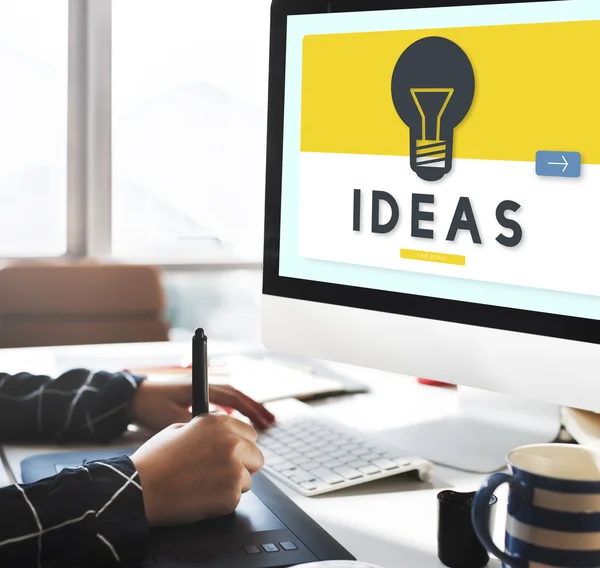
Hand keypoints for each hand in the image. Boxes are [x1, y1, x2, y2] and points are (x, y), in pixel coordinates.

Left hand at [128, 376, 274, 431]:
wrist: (130, 399)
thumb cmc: (149, 406)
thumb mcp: (172, 419)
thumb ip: (195, 427)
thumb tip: (218, 440)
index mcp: (200, 390)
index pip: (233, 397)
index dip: (251, 408)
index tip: (264, 420)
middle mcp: (203, 390)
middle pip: (237, 397)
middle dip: (255, 409)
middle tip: (271, 422)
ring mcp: (199, 396)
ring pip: (230, 402)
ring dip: (246, 412)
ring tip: (262, 423)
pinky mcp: (194, 403)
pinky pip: (221, 407)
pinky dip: (233, 416)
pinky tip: (238, 428)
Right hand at [131, 414, 263, 525]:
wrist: (140, 489)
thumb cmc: (155, 461)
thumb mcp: (179, 429)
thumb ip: (207, 429)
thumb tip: (222, 434)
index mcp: (220, 423)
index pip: (250, 434)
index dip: (240, 445)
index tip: (232, 453)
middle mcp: (232, 442)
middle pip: (256, 456)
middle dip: (242, 465)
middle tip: (219, 473)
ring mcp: (234, 468)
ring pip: (248, 479)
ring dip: (232, 484)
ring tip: (204, 485)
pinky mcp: (232, 493)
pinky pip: (236, 498)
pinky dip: (223, 501)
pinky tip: (201, 497)